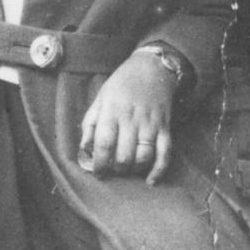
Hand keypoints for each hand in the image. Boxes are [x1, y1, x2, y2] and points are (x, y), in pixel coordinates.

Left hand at [79, 50, 178, 184]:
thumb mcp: (100, 99)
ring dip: (134, 171)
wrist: (151, 69)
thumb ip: (90, 124)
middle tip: (113, 170)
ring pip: (143, 157)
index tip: (97, 172)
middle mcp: (131, 118)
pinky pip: (165, 154)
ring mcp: (150, 124)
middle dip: (116, 170)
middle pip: (124, 155)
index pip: (104, 143)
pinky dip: (158, 170)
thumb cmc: (121, 86)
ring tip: (127, 170)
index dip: (100, 163)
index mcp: (111, 110)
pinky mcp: (166, 128)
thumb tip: (84, 151)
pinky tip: (150, 180)